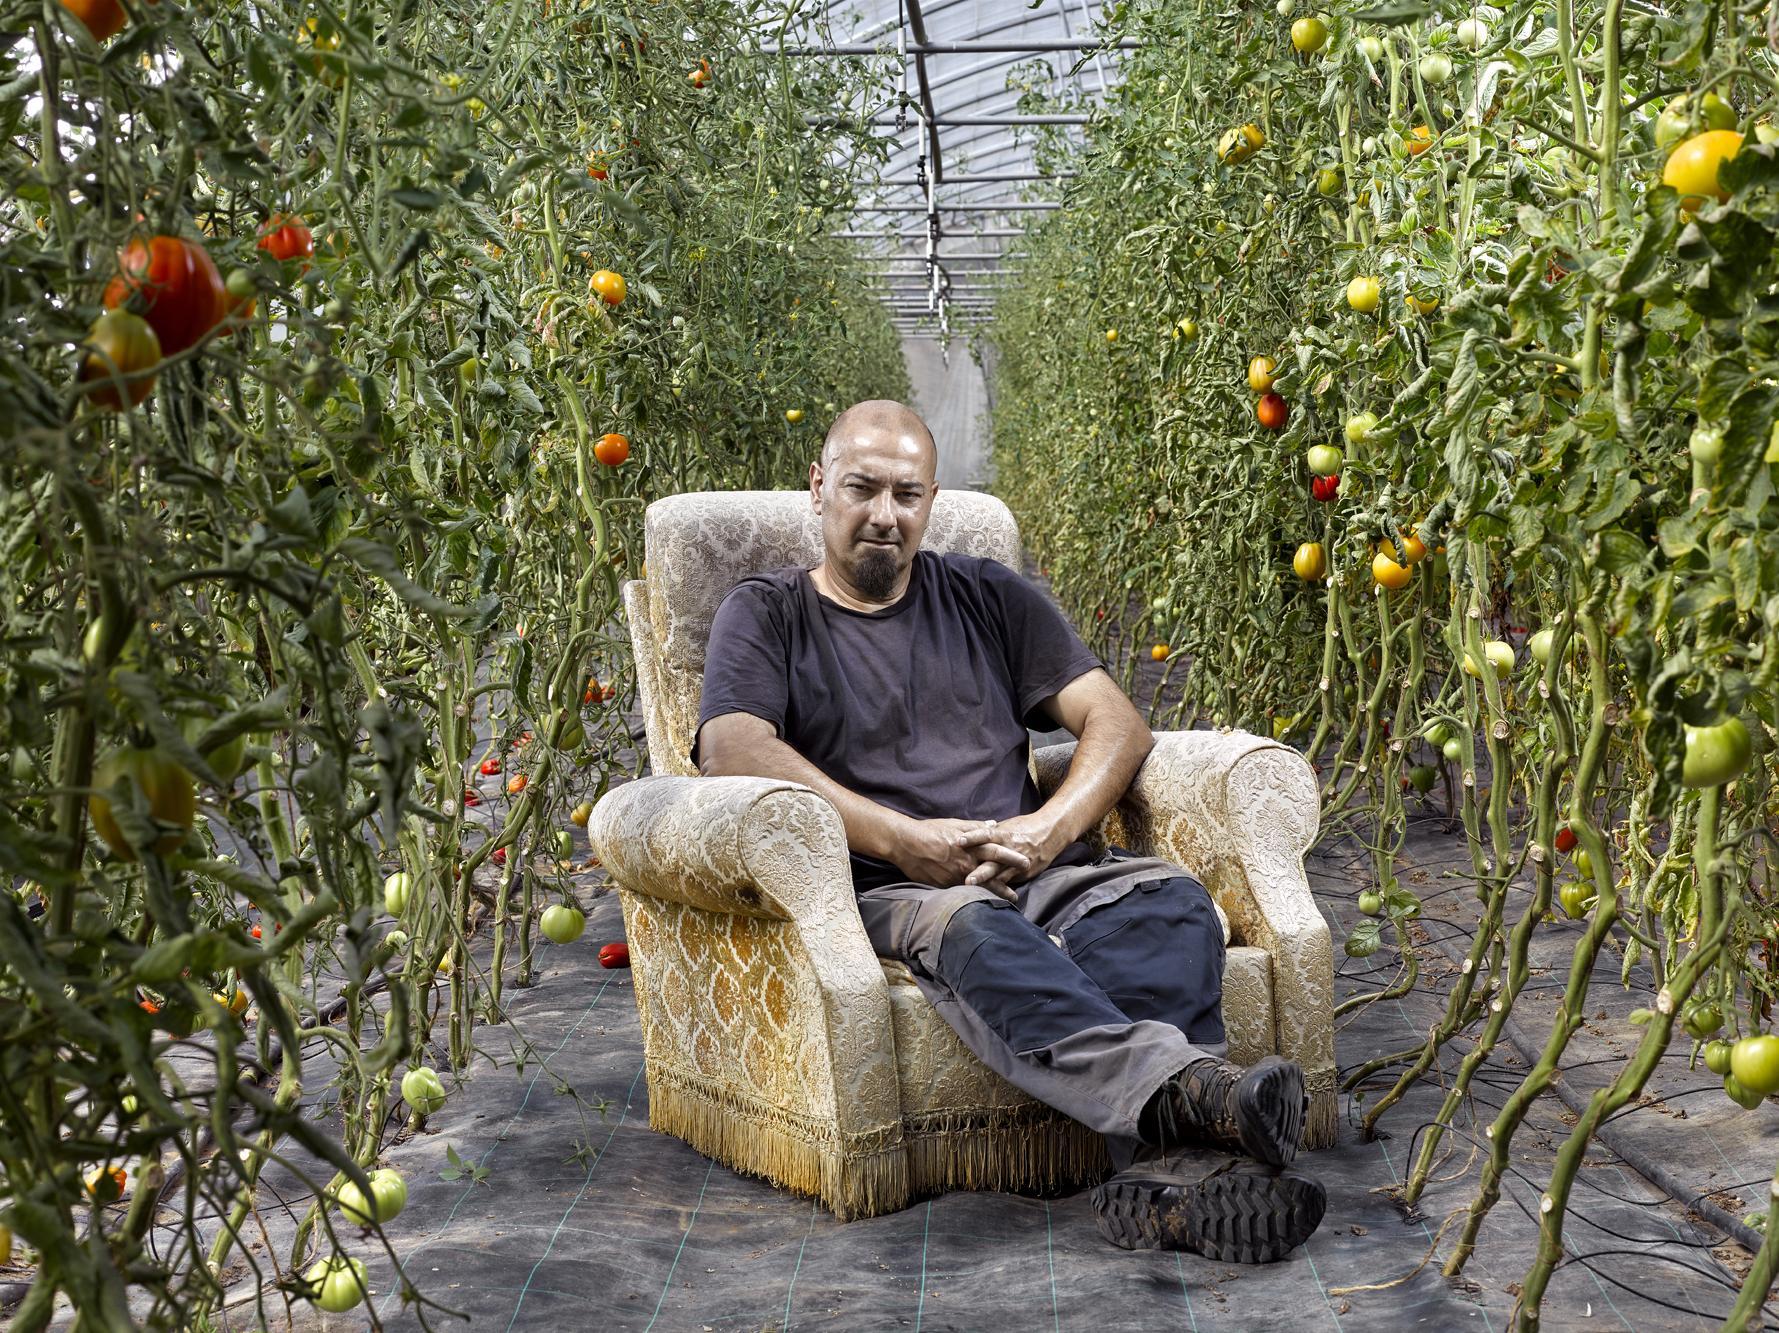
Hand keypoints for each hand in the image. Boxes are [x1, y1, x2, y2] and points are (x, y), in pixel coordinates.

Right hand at [888, 817, 1033, 901]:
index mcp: (971, 846)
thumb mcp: (955, 824)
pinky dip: (973, 898)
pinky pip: (961, 893)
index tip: (1026, 863)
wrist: (907, 844)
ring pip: (978, 888)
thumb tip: (994, 824)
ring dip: (992, 895)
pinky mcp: (944, 885)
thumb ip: (976, 826)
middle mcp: (966, 862)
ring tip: (1002, 904)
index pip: (997, 852)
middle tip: (1018, 896)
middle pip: (991, 875)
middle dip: (1006, 885)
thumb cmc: (931, 831)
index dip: (1012, 858)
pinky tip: (980, 904)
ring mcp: (956, 875)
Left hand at [953, 813, 1063, 895]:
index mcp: (1004, 834)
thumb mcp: (1007, 826)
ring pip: (1001, 875)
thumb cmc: (1024, 827)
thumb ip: (989, 834)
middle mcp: (1010, 849)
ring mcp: (1017, 863)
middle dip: (981, 872)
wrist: (1050, 832)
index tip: (959, 841)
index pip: (986, 834)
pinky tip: (991, 898)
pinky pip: (1010, 882)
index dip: (973, 837)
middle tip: (968, 881)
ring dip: (989, 884)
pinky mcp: (1025, 873)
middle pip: (994, 861)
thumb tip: (968, 834)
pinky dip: (1001, 890)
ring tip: (977, 893)